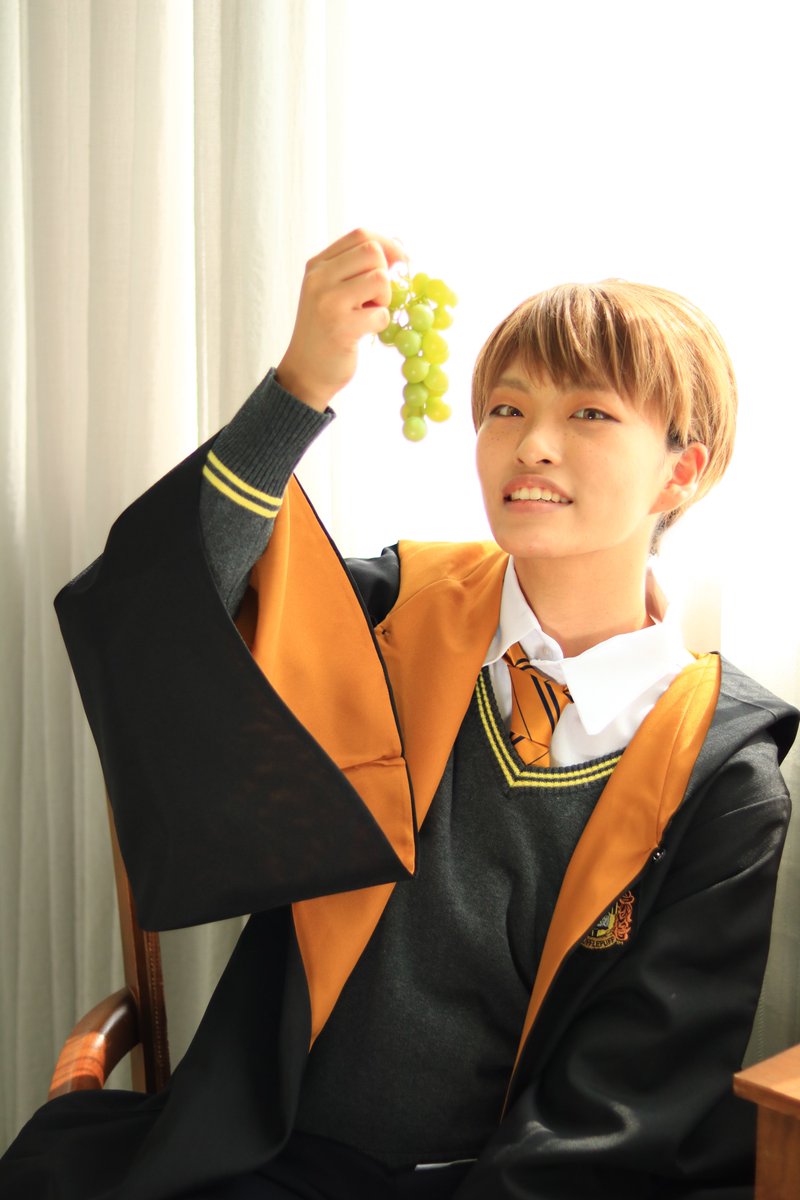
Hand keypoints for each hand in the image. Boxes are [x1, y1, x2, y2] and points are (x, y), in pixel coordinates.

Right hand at [276, 228, 406, 411]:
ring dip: (384, 300)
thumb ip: (355, 269)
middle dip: (384, 276)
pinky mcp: (341, 328)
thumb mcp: (331, 290)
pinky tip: (363, 333)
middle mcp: (319, 279)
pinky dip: (380, 324)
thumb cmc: (326, 330)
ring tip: (367, 314)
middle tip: (374, 298)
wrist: (305, 372)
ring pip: (380, 279)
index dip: (387, 246)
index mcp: (317, 265)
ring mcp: (328, 302)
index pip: (360, 235)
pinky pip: (381, 314)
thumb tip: (398, 252)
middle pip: (372, 253)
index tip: (398, 264)